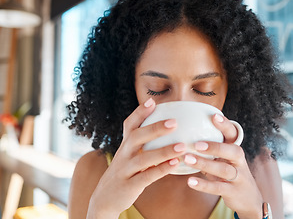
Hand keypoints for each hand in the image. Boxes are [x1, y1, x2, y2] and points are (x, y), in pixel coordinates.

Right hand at [87, 98, 185, 217]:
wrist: (104, 198)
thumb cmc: (125, 172)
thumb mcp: (129, 155)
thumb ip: (143, 143)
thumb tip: (167, 128)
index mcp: (124, 145)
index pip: (129, 125)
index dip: (139, 112)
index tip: (152, 101)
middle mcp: (123, 154)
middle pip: (136, 137)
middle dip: (154, 128)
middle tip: (174, 122)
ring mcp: (125, 170)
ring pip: (143, 158)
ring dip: (163, 151)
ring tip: (182, 146)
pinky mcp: (129, 186)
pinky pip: (146, 177)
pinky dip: (161, 170)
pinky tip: (175, 164)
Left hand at [184, 114, 262, 218]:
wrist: (249, 200)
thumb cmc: (229, 174)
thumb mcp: (223, 159)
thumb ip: (210, 149)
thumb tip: (185, 133)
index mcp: (235, 149)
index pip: (233, 134)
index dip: (225, 125)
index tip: (214, 116)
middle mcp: (239, 161)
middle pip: (232, 151)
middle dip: (215, 147)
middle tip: (196, 144)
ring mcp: (238, 177)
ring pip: (223, 169)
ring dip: (205, 164)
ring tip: (187, 159)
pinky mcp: (233, 192)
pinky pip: (218, 188)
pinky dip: (204, 185)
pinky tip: (190, 181)